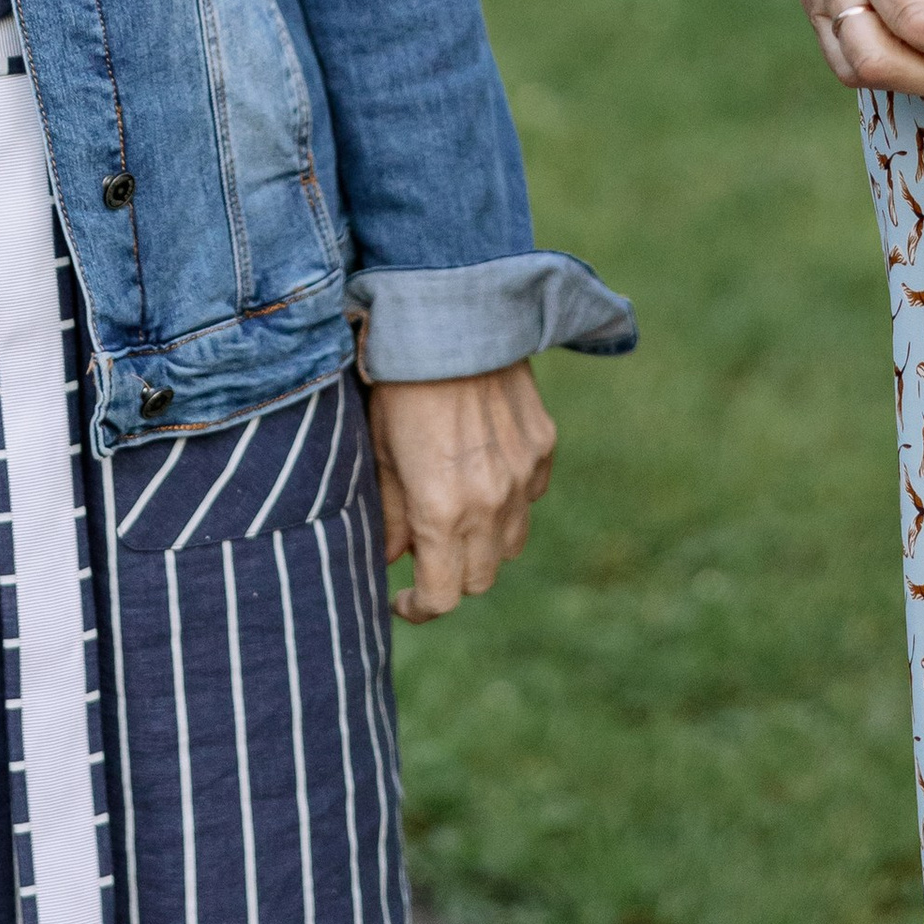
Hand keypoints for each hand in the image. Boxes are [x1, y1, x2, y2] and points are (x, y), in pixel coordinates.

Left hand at [366, 361, 554, 622]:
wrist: (451, 315)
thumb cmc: (399, 385)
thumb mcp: (380, 453)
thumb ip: (390, 516)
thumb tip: (392, 559)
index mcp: (442, 511)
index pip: (442, 597)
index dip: (419, 608)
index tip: (402, 599)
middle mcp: (492, 503)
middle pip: (479, 579)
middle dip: (450, 575)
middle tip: (424, 549)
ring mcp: (524, 475)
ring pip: (510, 543)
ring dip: (483, 542)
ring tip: (455, 510)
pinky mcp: (543, 445)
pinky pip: (531, 495)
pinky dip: (510, 498)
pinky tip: (484, 468)